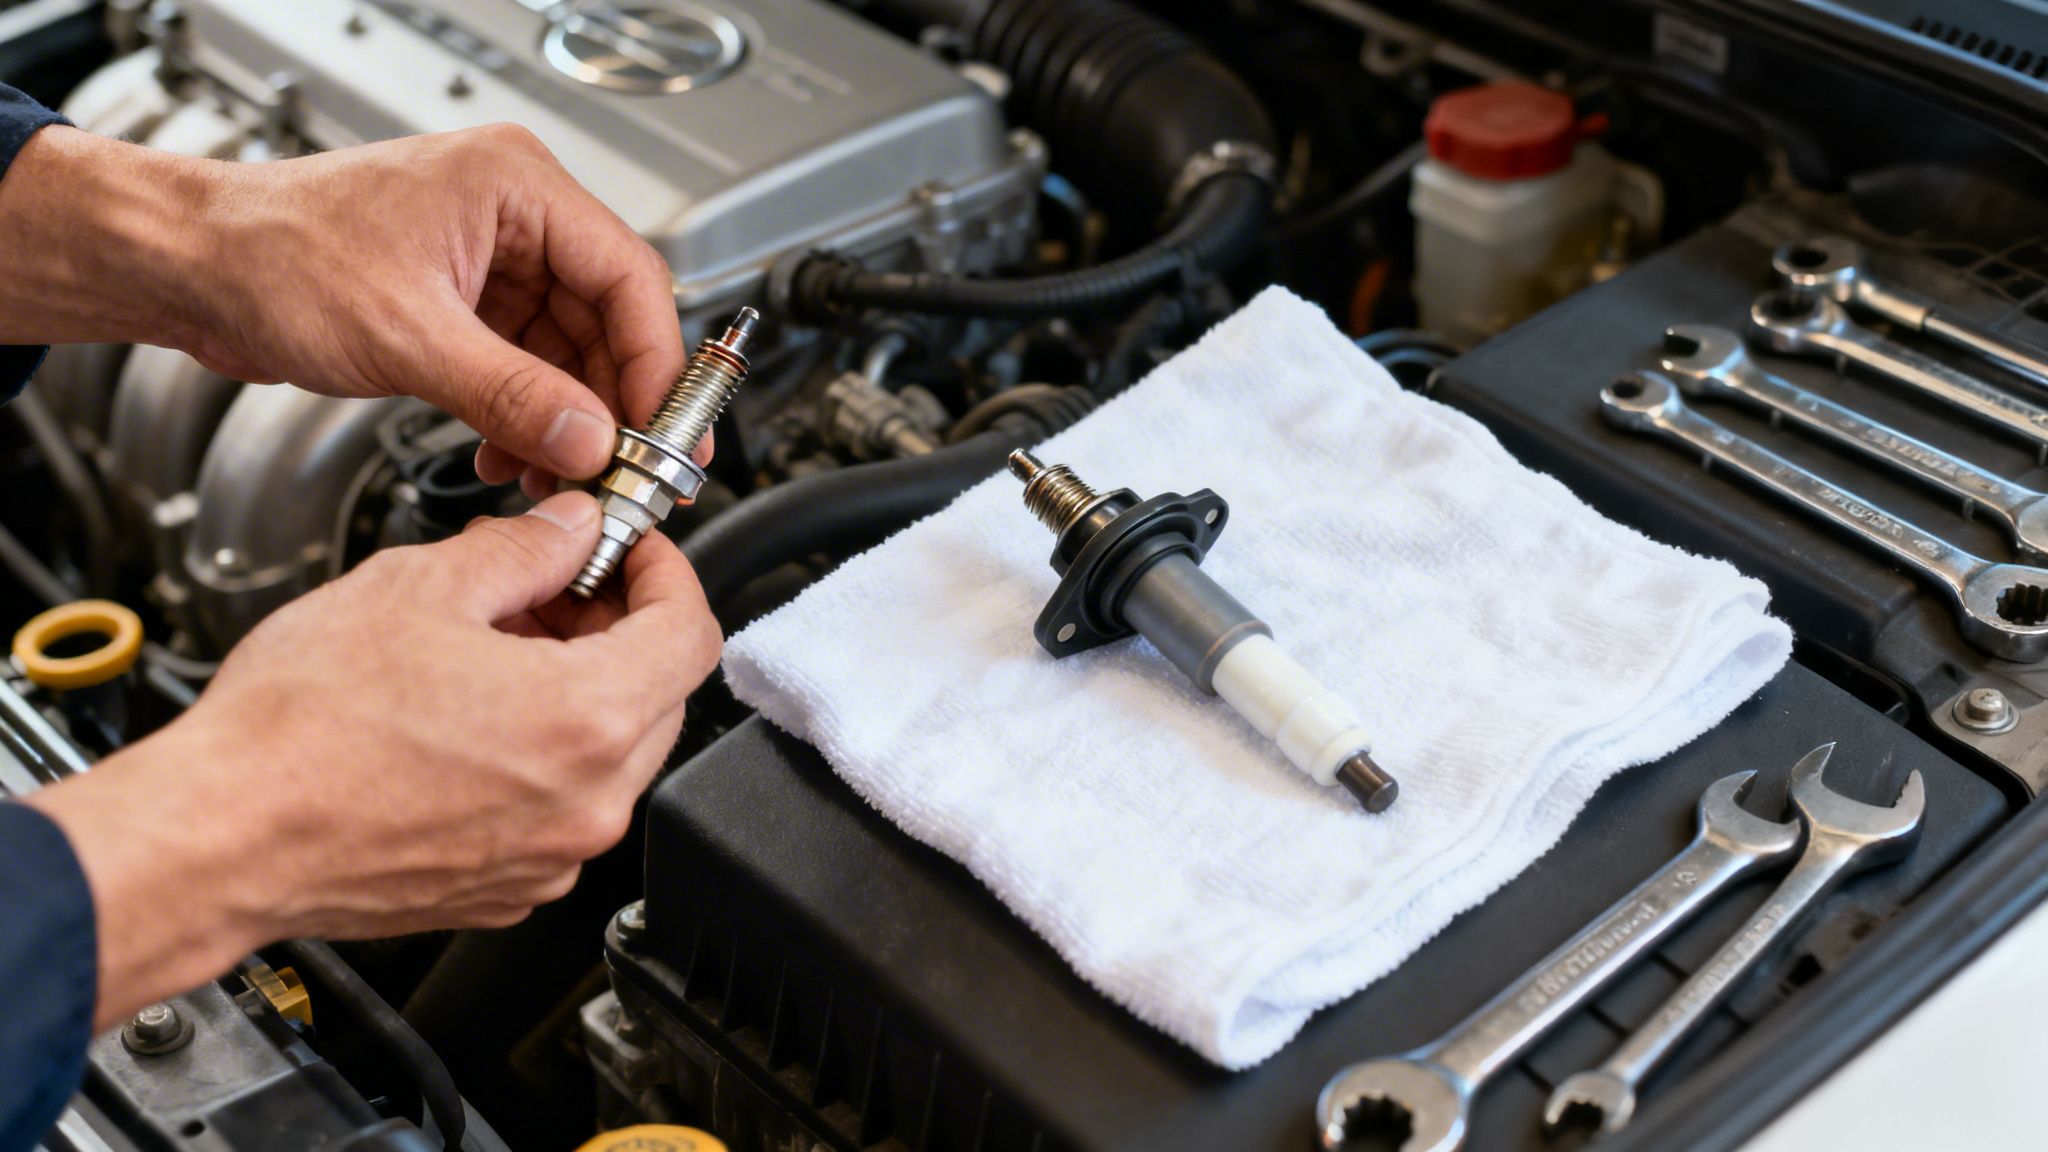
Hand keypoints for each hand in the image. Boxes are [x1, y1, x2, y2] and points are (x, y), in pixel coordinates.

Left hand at [0, 123, 689, 498]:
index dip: (656, 363)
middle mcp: (513, 215)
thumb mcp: (409, 336)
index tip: (665, 432)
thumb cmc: (270, 256)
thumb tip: (592, 440)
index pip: (629, 276)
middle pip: (607, 319)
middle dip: (613, 403)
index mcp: (516, 186)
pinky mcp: (462, 301)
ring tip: (559, 476)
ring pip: (568, 350)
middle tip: (626, 471)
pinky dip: (526, 416)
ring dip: (567, 420)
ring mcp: (489, 258)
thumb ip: (514, 394)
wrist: (186, 268)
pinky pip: (524, 364)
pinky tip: (512, 455)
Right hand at [24, 492, 721, 1028]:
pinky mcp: (508, 890)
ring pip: (609, 755)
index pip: (692, 631)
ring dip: (575, 691)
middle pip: (658, 695)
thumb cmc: (300, 731)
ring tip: (489, 649)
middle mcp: (590, 803)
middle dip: (615, 629)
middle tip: (549, 589)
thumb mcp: (420, 588)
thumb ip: (526, 549)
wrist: (218, 839)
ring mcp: (552, 857)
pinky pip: (559, 808)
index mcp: (590, 720)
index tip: (629, 550)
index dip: (665, 573)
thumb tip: (573, 529)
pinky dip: (538, 757)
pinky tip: (467, 719)